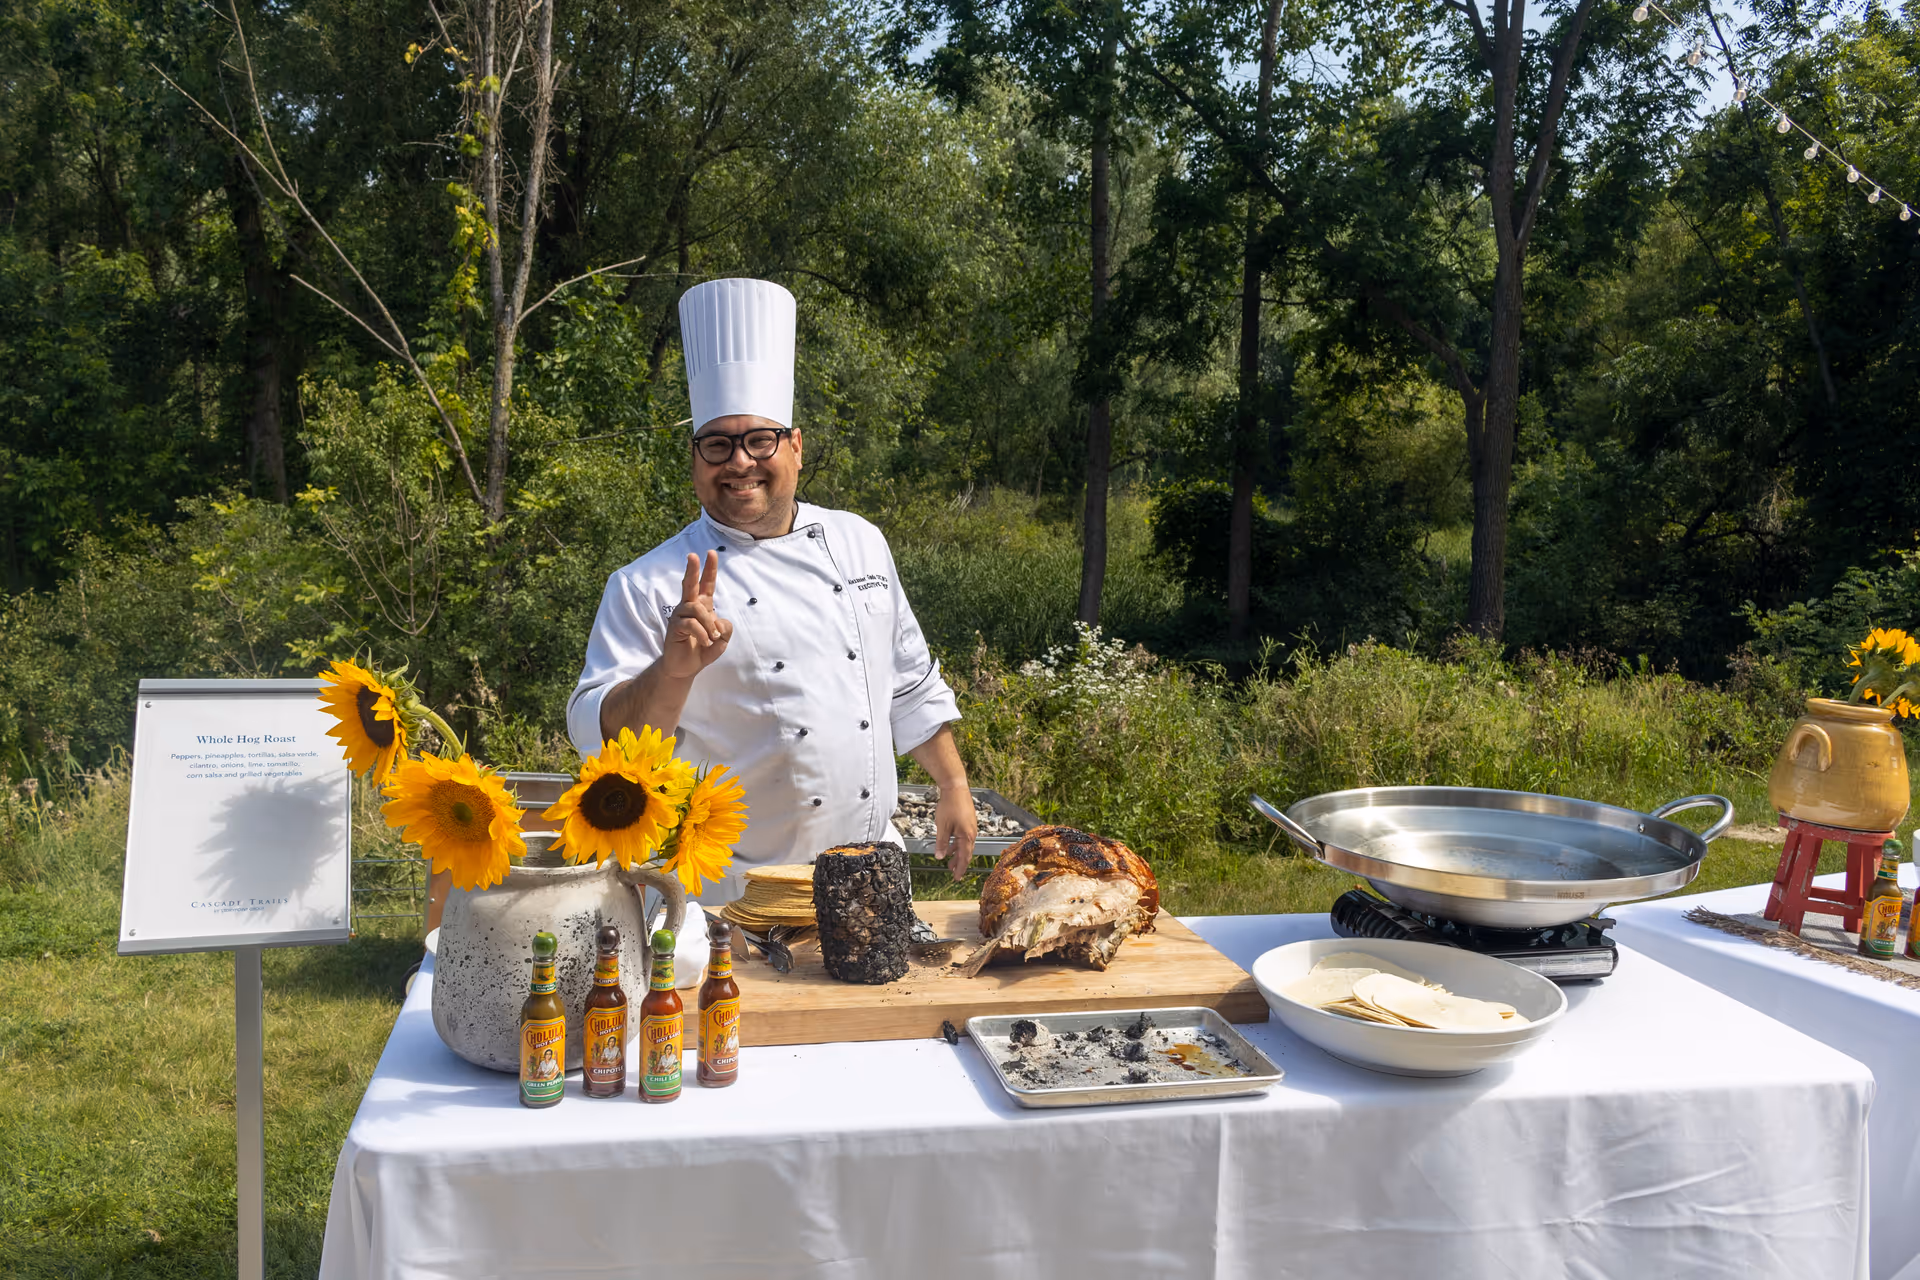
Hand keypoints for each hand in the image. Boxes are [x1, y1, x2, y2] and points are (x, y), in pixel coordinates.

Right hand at [661, 551, 732, 679]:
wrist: (686, 667)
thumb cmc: (703, 649)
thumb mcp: (722, 639)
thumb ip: (726, 628)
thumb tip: (717, 620)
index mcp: (702, 606)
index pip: (707, 584)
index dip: (710, 569)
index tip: (711, 553)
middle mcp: (689, 606)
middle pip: (690, 584)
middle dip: (693, 569)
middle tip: (692, 555)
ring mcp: (680, 615)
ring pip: (698, 610)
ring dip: (709, 625)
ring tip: (712, 639)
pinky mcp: (674, 626)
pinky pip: (691, 624)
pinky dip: (702, 634)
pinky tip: (706, 643)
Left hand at [936, 785, 978, 879]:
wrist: (956, 787)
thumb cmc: (950, 805)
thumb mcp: (942, 826)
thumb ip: (942, 843)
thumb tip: (940, 857)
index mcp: (966, 836)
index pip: (964, 858)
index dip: (960, 869)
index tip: (956, 878)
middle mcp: (971, 833)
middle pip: (966, 853)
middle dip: (959, 863)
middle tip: (952, 873)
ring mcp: (970, 827)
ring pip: (964, 845)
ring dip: (957, 854)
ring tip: (949, 861)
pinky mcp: (968, 822)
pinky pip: (963, 837)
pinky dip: (956, 844)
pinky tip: (949, 845)